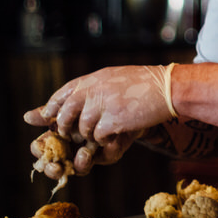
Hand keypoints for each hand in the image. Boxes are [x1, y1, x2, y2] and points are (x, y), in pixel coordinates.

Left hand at [23, 65, 169, 173]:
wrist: (168, 87)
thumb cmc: (143, 83)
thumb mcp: (113, 78)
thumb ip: (92, 88)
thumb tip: (75, 99)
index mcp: (92, 79)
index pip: (62, 94)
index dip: (53, 108)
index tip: (50, 118)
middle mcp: (94, 90)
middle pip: (66, 114)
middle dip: (66, 127)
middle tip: (72, 133)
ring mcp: (102, 104)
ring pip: (82, 129)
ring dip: (90, 135)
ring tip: (104, 132)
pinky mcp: (113, 120)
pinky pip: (98, 137)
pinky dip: (105, 139)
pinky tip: (116, 133)